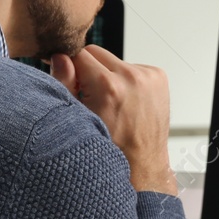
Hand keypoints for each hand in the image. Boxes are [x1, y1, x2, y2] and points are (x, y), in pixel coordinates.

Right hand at [50, 45, 176, 194]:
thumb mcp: (77, 119)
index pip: (78, 53)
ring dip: (108, 75)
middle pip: (96, 53)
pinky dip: (126, 79)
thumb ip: (64, 83)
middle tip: (89, 95)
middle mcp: (131, 77)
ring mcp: (149, 76)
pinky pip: (133, 68)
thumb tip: (60, 57)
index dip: (69, 66)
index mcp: (108, 86)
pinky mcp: (159, 77)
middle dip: (88, 70)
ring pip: (115, 61)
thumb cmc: (109, 149)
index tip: (69, 79)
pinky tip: (125, 101)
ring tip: (110, 102)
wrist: (141, 165)